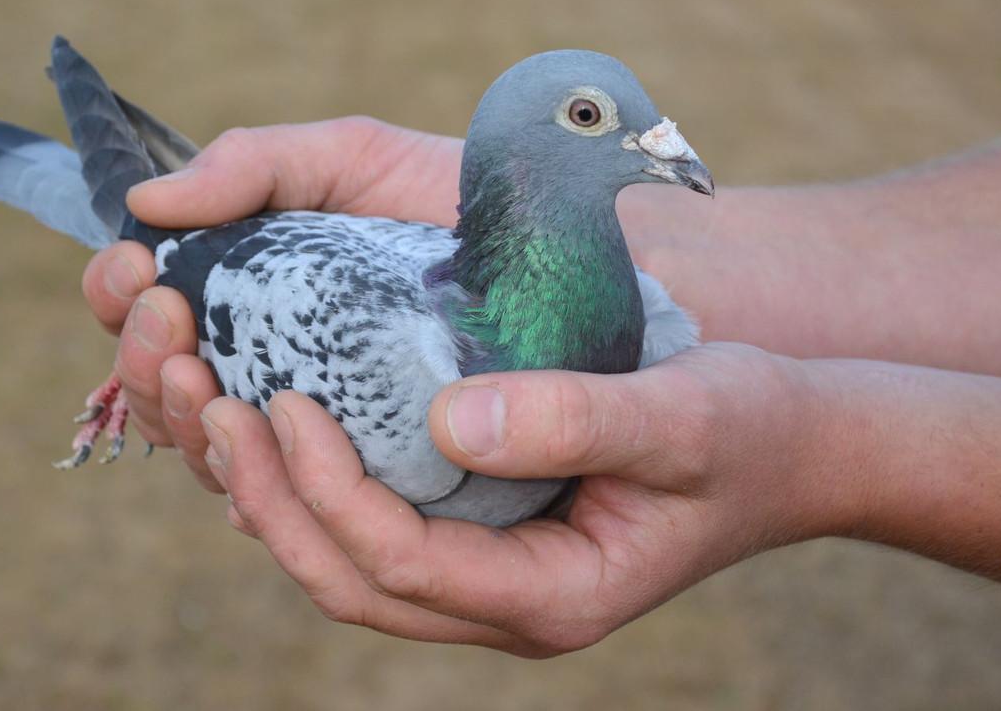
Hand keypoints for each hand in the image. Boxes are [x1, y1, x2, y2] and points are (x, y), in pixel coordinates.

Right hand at [81, 117, 462, 480]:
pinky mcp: (374, 478)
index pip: (154, 318)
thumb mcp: (353, 162)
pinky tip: (271, 447)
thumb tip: (144, 202)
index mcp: (252, 301)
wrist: (560, 242)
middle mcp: (273, 373)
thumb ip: (256, 166)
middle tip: (167, 317)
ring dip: (185, 422)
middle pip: (168, 396)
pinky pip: (297, 506)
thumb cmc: (451, 197)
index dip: (120, 300)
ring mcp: (320, 431)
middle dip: (145, 362)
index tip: (131, 271)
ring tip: (201, 376)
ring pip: (216, 457)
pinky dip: (264, 483)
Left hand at [153, 341, 1000, 654]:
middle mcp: (497, 598)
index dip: (327, 493)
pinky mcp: (471, 525)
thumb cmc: (746, 430)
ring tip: (212, 402)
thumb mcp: (682, 416)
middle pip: (345, 579)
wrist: (788, 444)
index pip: (400, 567)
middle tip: (214, 404)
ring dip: (266, 487)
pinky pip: (364, 518)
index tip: (283, 402)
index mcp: (546, 595)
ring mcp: (480, 568)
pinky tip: (273, 404)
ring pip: (341, 557)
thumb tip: (453, 421)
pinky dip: (305, 473)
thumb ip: (580, 420)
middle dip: (267, 497)